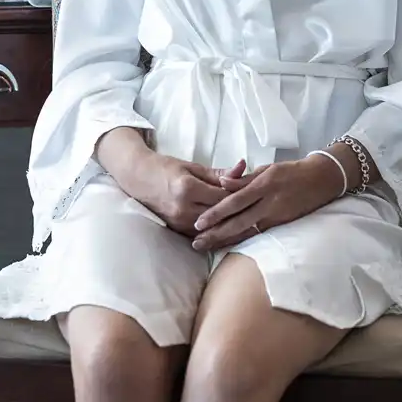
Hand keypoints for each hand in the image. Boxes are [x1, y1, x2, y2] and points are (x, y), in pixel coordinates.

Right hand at [102, 128, 251, 233]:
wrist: (139, 179)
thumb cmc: (166, 168)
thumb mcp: (193, 167)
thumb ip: (219, 173)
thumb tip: (243, 168)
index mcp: (188, 189)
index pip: (223, 197)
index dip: (241, 197)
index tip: (257, 195)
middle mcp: (183, 208)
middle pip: (220, 216)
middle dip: (240, 215)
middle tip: (262, 214)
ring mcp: (179, 222)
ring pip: (213, 230)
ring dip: (231, 229)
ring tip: (253, 226)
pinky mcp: (176, 230)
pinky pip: (202, 234)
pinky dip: (217, 233)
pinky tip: (232, 234)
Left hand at [190, 155, 341, 251]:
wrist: (320, 180)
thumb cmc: (291, 171)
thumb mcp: (267, 169)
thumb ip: (244, 178)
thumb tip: (221, 182)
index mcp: (264, 185)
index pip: (235, 201)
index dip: (216, 213)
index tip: (199, 223)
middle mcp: (269, 203)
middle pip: (238, 222)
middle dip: (216, 234)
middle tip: (196, 242)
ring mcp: (276, 216)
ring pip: (247, 232)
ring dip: (225, 241)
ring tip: (207, 247)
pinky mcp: (281, 225)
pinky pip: (257, 234)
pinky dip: (241, 240)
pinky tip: (228, 245)